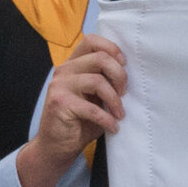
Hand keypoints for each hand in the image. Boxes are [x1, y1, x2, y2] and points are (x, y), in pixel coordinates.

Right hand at [17, 37, 128, 186]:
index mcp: (73, 64)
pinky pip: (92, 108)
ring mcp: (59, 85)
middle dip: (120, 76)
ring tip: (119, 114)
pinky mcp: (60, 103)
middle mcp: (64, 70)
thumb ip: (105, 81)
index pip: (91, 41)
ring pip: (98, 81)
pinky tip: (112, 127)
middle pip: (100, 58)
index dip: (112, 49)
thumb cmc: (81, 120)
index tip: (124, 65)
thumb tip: (130, 73)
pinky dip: (107, 119)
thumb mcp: (96, 97)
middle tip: (124, 94)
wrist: (57, 145)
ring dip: (115, 100)